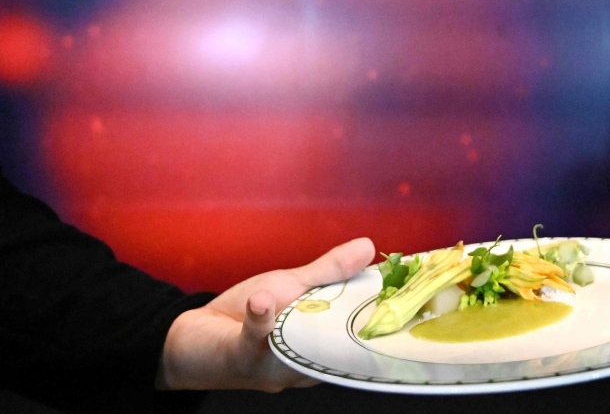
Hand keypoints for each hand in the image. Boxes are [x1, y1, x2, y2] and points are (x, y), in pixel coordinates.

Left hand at [156, 237, 374, 391]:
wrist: (197, 338)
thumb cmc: (249, 313)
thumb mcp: (294, 285)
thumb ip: (332, 271)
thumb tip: (369, 246)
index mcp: (325, 345)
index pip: (362, 331)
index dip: (387, 313)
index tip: (410, 291)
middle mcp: (306, 363)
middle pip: (339, 342)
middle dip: (360, 322)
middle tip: (384, 300)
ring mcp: (276, 365)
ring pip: (299, 343)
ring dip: (303, 320)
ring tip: (319, 294)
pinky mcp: (244, 359)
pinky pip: (256, 340)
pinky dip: (261, 318)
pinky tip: (263, 300)